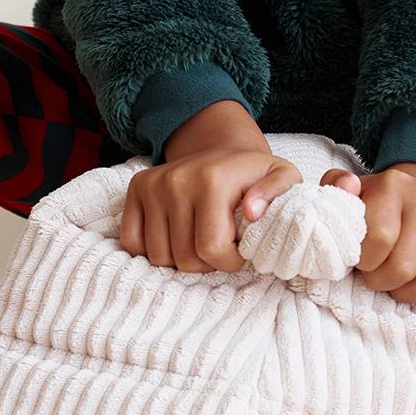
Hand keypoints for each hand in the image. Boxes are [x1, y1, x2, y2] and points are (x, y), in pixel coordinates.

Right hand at [120, 147, 303, 273]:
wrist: (220, 149)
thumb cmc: (253, 175)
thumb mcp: (282, 176)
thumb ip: (278, 192)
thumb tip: (252, 211)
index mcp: (212, 181)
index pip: (211, 249)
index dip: (229, 262)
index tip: (239, 252)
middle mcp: (176, 181)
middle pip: (183, 258)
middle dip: (206, 264)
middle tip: (219, 248)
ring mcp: (152, 185)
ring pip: (158, 256)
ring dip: (181, 260)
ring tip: (199, 242)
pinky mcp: (136, 189)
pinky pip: (132, 242)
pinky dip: (153, 249)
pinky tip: (175, 238)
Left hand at [320, 162, 415, 305]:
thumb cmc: (375, 208)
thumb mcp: (350, 197)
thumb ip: (335, 188)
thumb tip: (346, 186)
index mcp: (391, 185)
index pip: (379, 239)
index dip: (365, 263)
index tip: (361, 262)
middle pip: (403, 267)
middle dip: (383, 282)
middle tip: (378, 277)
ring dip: (407, 294)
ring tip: (397, 283)